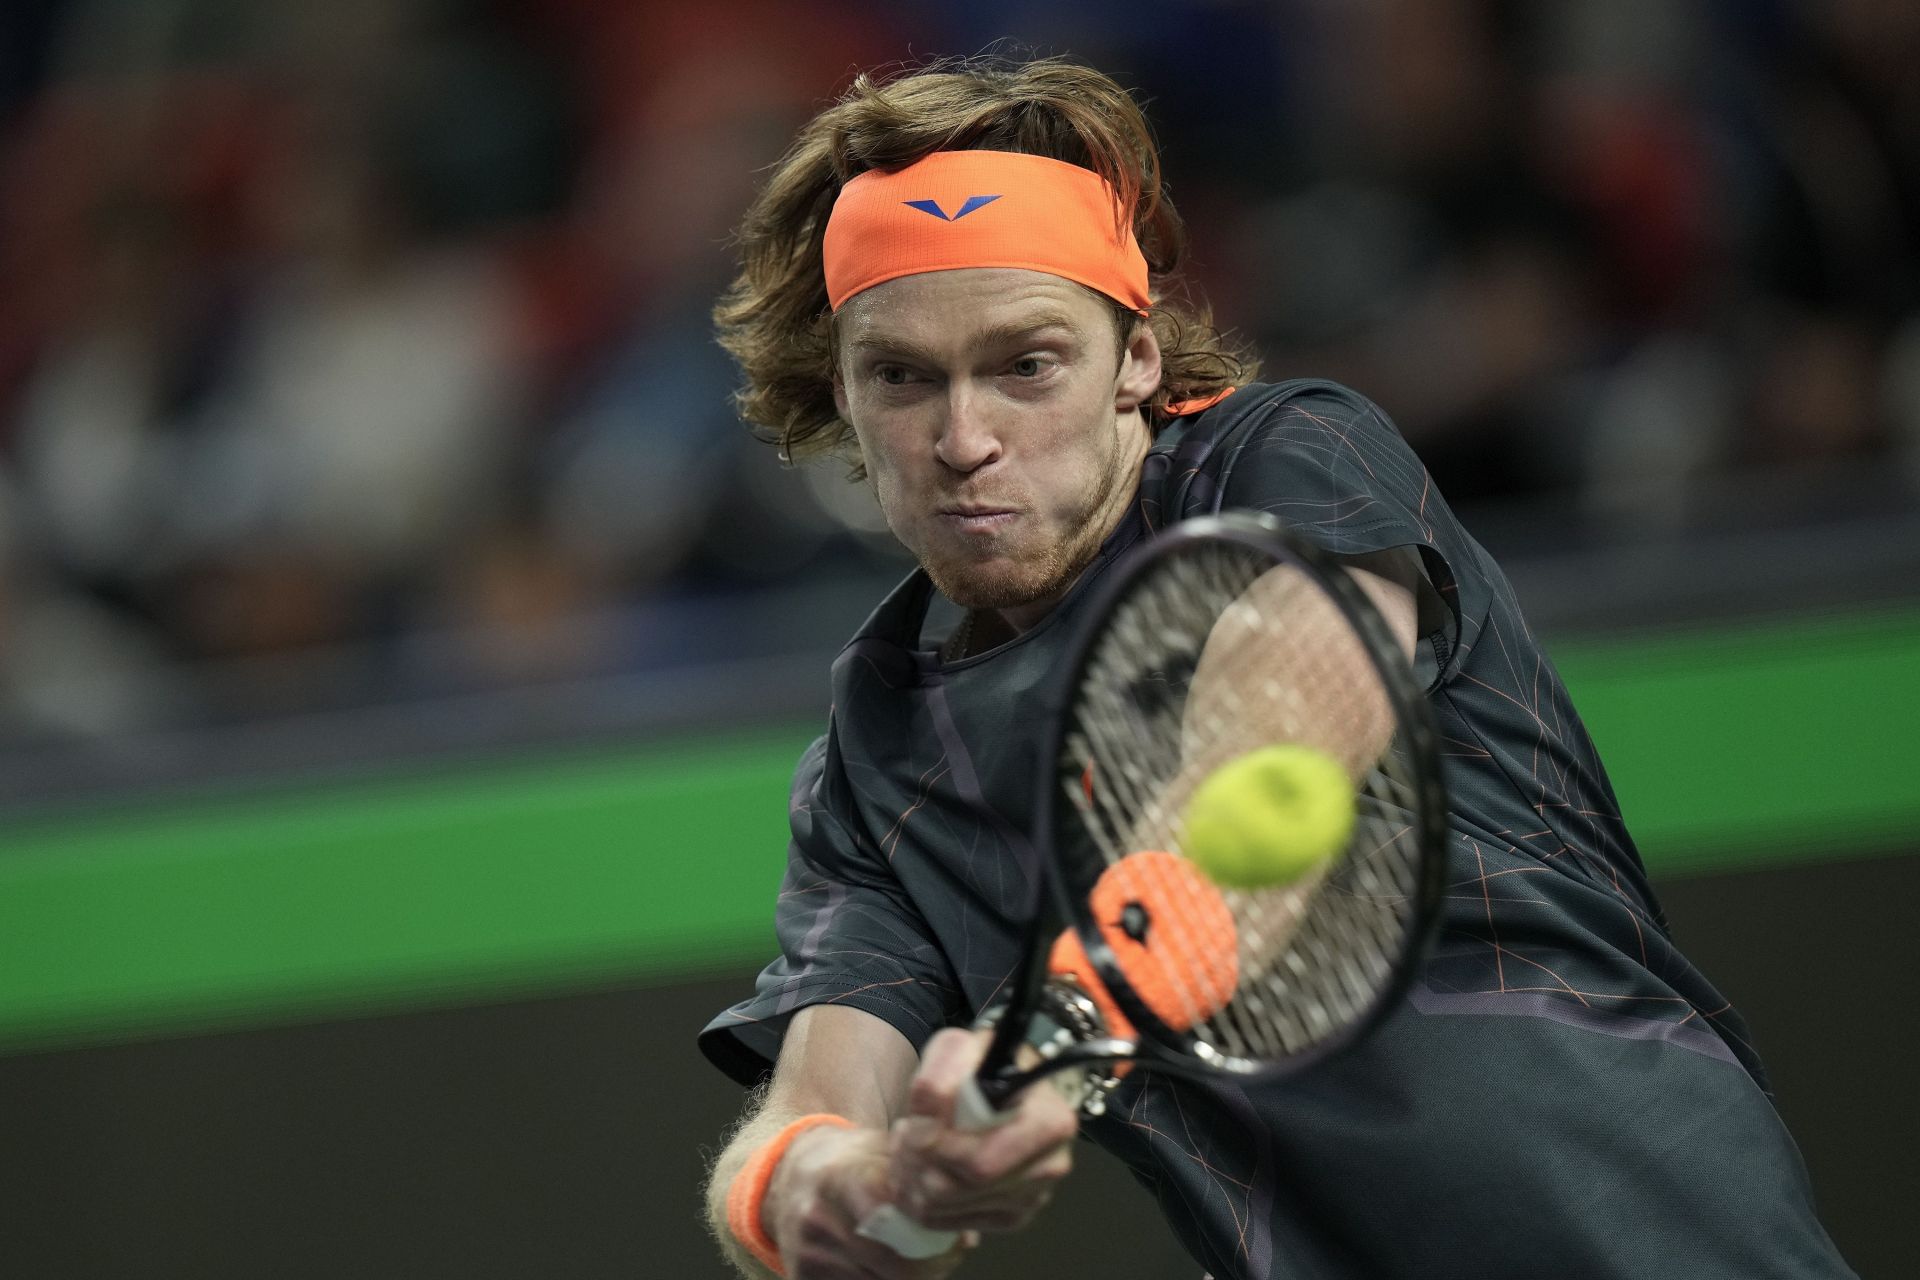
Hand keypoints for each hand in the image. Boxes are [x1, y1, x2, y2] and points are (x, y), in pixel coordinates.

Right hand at [765, 1122, 975, 1279]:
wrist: (790, 1174)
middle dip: (927, 1271)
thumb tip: (968, 1235)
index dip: (932, 1241)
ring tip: (924, 1267)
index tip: (955, 1245)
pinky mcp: (801, 1275)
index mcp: (842, 1178)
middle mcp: (819, 1216)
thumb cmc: (852, 1161)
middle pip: (889, 1265)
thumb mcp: (885, 1153)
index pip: (895, 1221)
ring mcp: (808, 1250)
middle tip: (947, 1262)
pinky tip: (891, 1274)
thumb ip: (926, 1184)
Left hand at [887, 1027, 1079, 1232]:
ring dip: (912, 1181)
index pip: (980, 1163)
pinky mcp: (1012, 1217)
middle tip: (903, 1137)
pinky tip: (923, 1169)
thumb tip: (925, 1123)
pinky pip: (948, 1223)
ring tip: (909, 1149)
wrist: (1001, 1084)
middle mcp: (1050, 1167)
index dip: (936, 1149)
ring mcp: (1033, 1197)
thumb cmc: (983, 1067)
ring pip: (947, 1209)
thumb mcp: (958, 1049)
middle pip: (959, 1189)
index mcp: (1050, 1124)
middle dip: (917, 1164)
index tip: (914, 1124)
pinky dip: (922, 1200)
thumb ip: (938, 1078)